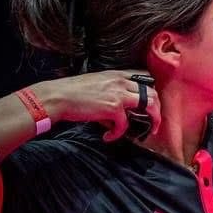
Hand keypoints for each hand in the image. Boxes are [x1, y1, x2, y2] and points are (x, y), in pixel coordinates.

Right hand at [31, 69, 161, 141]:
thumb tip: (118, 110)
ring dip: (152, 119)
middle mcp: (121, 82)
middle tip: (154, 122)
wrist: (56, 97)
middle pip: (152, 92)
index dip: (150, 91)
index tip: (150, 104)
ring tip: (146, 131)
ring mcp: (119, 94)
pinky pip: (125, 124)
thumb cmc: (70, 92)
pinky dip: (118, 133)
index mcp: (117, 75)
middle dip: (157, 109)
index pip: (145, 78)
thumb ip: (110, 90)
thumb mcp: (95, 83)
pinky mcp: (113, 108)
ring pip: (149, 104)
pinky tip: (108, 137)